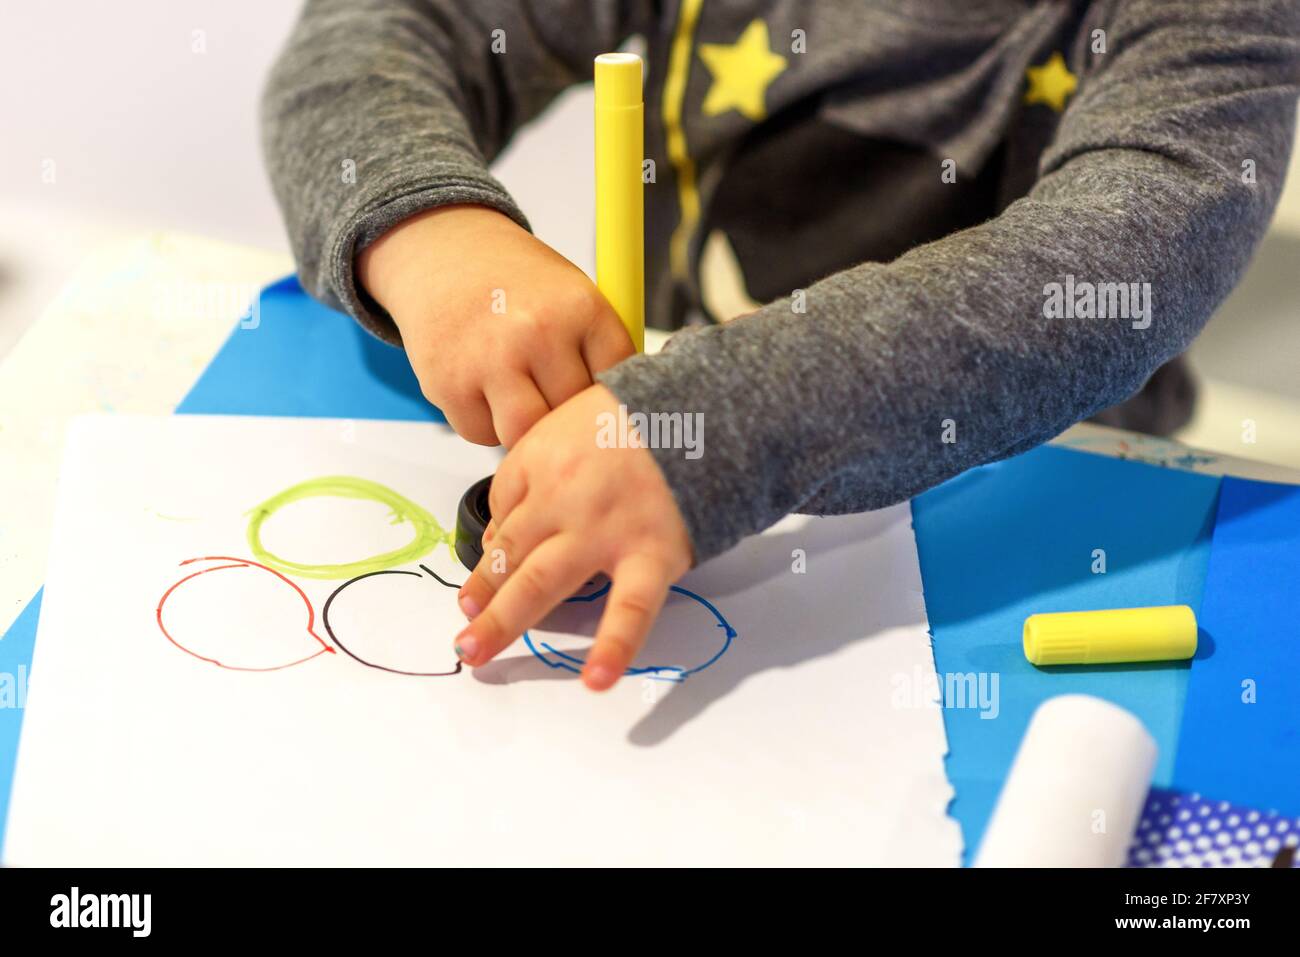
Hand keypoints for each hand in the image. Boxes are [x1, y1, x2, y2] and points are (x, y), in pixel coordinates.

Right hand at [358, 205, 634, 446]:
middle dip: (562, 414)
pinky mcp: (448, 383)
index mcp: (582, 308)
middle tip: (549, 395)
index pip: (614, 383)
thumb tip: (626, 417)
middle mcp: (538, 332)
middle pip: (570, 415)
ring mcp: (491, 359)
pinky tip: (483, 389)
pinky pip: (480, 434)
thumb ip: (602, 350)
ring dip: (524, 428)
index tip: (591, 393)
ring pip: (526, 434)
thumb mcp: (573, 296)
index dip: (602, 396)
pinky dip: (484, 424)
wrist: (444, 252)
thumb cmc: (517, 285)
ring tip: (520, 397)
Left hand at [452, 384, 693, 689]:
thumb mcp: (575, 415)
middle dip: (480, 596)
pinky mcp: (651, 555)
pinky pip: (630, 608)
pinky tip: (596, 680)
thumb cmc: (644, 412)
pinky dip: (613, 646)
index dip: (495, 547)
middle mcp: (559, 500)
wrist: (709, 405)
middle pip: (509, 554)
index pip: (505, 511)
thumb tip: (513, 521)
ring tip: (475, 654)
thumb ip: (542, 461)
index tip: (488, 574)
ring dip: (503, 622)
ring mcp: (602, 532)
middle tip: (462, 634)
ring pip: (540, 583)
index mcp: (539, 460)